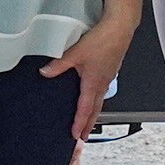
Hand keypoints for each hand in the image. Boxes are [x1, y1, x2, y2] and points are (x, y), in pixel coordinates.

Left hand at [40, 15, 136, 138]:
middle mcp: (102, 84)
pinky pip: (103, 90)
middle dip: (88, 124)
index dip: (79, 123)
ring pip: (100, 101)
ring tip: (89, 120)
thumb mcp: (75, 53)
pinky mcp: (111, 70)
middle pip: (95, 110)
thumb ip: (59, 64)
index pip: (85, 109)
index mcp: (93, 83)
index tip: (76, 135)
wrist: (120, 28)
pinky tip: (94, 95)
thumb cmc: (103, 40)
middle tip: (84, 135)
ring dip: (94, 113)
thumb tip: (45, 72)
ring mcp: (108, 78)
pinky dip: (98, 99)